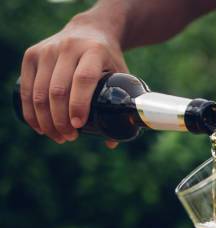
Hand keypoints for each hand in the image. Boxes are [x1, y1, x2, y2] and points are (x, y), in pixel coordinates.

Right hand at [20, 14, 127, 145]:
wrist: (89, 30)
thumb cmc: (107, 60)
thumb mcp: (121, 75)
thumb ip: (120, 105)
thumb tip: (111, 142)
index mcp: (94, 52)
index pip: (83, 80)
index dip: (79, 105)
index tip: (78, 126)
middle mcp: (69, 48)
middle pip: (58, 90)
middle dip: (61, 121)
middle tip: (69, 138)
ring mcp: (47, 50)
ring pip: (41, 92)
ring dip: (46, 120)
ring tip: (58, 136)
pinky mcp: (32, 54)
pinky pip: (27, 88)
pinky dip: (31, 112)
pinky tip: (39, 127)